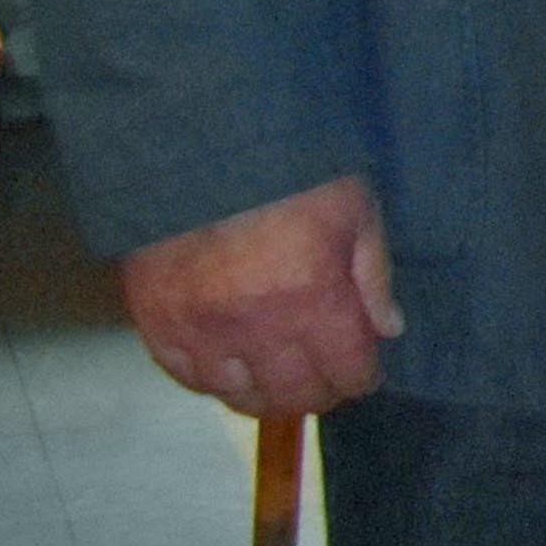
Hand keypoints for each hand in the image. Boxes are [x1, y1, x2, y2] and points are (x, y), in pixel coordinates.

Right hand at [117, 175, 397, 418]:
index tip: (364, 374)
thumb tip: (388, 329)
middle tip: (326, 383)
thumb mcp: (354, 209)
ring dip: (265, 395)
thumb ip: (374, 275)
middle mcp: (257, 327)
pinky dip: (212, 382)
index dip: (361, 379)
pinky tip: (230, 370)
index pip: (347, 372)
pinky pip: (186, 377)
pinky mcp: (157, 322)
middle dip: (319, 394)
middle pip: (294, 395)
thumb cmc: (290, 173)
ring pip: (238, 396)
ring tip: (279, 381)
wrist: (200, 149)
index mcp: (315, 299)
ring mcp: (202, 330)